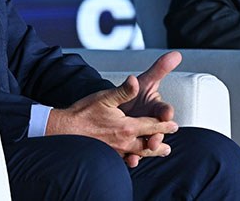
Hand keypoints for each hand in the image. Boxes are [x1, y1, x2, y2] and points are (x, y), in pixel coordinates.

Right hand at [46, 74, 177, 166]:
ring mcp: (117, 151)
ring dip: (150, 153)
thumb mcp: (104, 97)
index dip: (164, 124)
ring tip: (158, 152)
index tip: (173, 124)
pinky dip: (133, 158)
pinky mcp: (109, 155)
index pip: (152, 125)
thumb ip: (123, 90)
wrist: (65, 129)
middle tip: (167, 145)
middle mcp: (126, 142)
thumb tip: (135, 81)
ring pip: (139, 154)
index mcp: (128, 127)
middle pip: (149, 144)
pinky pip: (126, 158)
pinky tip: (133, 158)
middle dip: (159, 143)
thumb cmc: (83, 113)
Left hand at [118, 51, 181, 165]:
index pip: (165, 111)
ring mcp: (143, 135)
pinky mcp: (132, 145)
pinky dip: (132, 158)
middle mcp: (152, 123)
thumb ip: (159, 69)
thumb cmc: (135, 94)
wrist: (115, 109)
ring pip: (149, 144)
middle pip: (158, 130)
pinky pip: (134, 153)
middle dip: (158, 135)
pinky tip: (130, 161)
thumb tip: (177, 53)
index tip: (165, 114)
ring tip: (142, 152)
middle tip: (154, 139)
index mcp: (157, 109)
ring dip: (147, 149)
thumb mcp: (144, 81)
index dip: (165, 113)